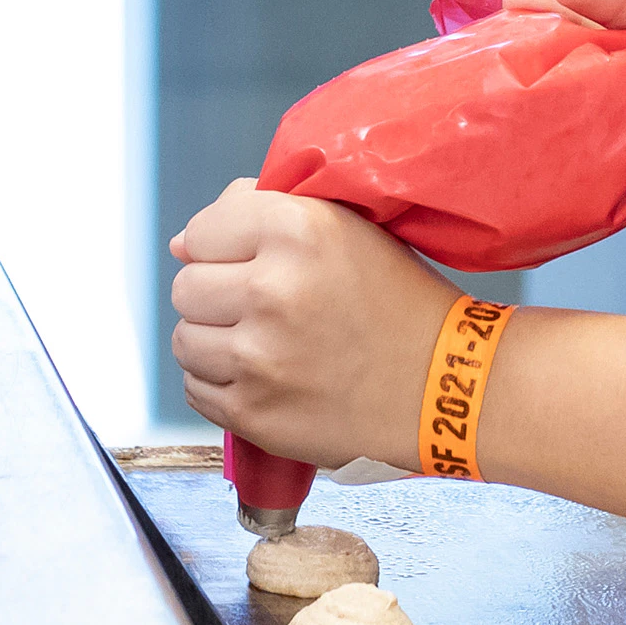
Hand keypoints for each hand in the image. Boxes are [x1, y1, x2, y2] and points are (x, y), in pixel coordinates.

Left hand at [169, 178, 451, 470]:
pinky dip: (220, 384)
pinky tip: (262, 376)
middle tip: (261, 306)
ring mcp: (259, 358)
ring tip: (261, 342)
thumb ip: (261, 211)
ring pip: (184, 338)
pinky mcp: (254, 413)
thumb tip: (182, 242)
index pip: (201, 230)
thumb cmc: (395, 300)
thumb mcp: (343, 224)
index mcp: (297, 230)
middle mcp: (272, 290)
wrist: (443, 385)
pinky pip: (195, 389)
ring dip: (214, 340)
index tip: (252, 260)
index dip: (223, 246)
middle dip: (216, 294)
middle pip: (186, 286)